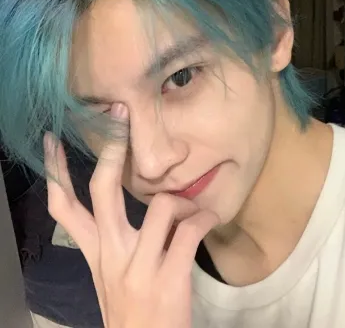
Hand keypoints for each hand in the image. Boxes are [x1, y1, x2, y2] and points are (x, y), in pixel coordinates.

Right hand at [43, 103, 219, 327]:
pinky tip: (209, 219)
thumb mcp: (108, 274)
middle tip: (120, 118)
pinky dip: (204, 218)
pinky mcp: (169, 277)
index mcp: (95, 252)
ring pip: (160, 205)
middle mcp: (111, 254)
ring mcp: (139, 266)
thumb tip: (117, 206)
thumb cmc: (129, 310)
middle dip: (111, 150)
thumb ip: (108, 241)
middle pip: (103, 190)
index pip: (64, 207)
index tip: (53, 141)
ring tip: (192, 210)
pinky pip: (190, 230)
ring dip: (182, 202)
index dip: (55, 172)